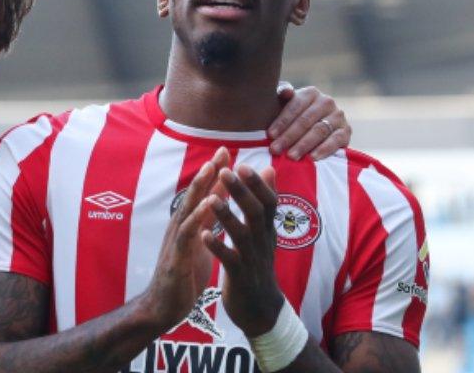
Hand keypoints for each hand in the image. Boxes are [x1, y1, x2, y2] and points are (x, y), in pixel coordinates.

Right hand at [140, 147, 229, 330]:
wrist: (163, 306)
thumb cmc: (183, 273)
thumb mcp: (200, 242)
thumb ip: (208, 220)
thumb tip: (219, 199)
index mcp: (188, 224)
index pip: (203, 194)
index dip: (215, 172)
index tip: (228, 150)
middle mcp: (180, 227)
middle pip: (195, 193)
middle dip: (209, 171)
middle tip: (222, 150)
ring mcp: (176, 240)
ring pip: (188, 208)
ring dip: (200, 188)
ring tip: (212, 169)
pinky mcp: (175, 257)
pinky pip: (186, 234)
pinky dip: (196, 218)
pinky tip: (207, 207)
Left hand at [202, 164, 284, 336]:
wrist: (260, 309)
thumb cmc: (258, 263)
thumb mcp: (264, 232)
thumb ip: (265, 201)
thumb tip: (270, 169)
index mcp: (266, 230)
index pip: (268, 202)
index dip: (257, 184)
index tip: (242, 164)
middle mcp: (262, 242)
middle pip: (256, 213)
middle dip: (242, 192)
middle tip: (227, 171)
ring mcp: (252, 260)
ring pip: (242, 235)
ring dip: (227, 216)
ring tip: (212, 199)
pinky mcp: (240, 277)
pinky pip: (229, 260)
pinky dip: (217, 247)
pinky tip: (204, 235)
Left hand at [268, 85, 350, 160]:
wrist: (316, 127)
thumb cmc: (293, 116)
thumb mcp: (285, 104)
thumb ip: (281, 95)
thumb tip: (286, 92)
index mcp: (310, 93)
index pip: (295, 106)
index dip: (282, 121)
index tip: (270, 135)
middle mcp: (326, 101)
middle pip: (306, 120)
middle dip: (289, 136)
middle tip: (276, 149)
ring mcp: (338, 116)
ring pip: (319, 130)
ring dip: (304, 145)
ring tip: (291, 156)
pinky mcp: (346, 131)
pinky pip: (335, 140)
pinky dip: (324, 150)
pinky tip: (312, 158)